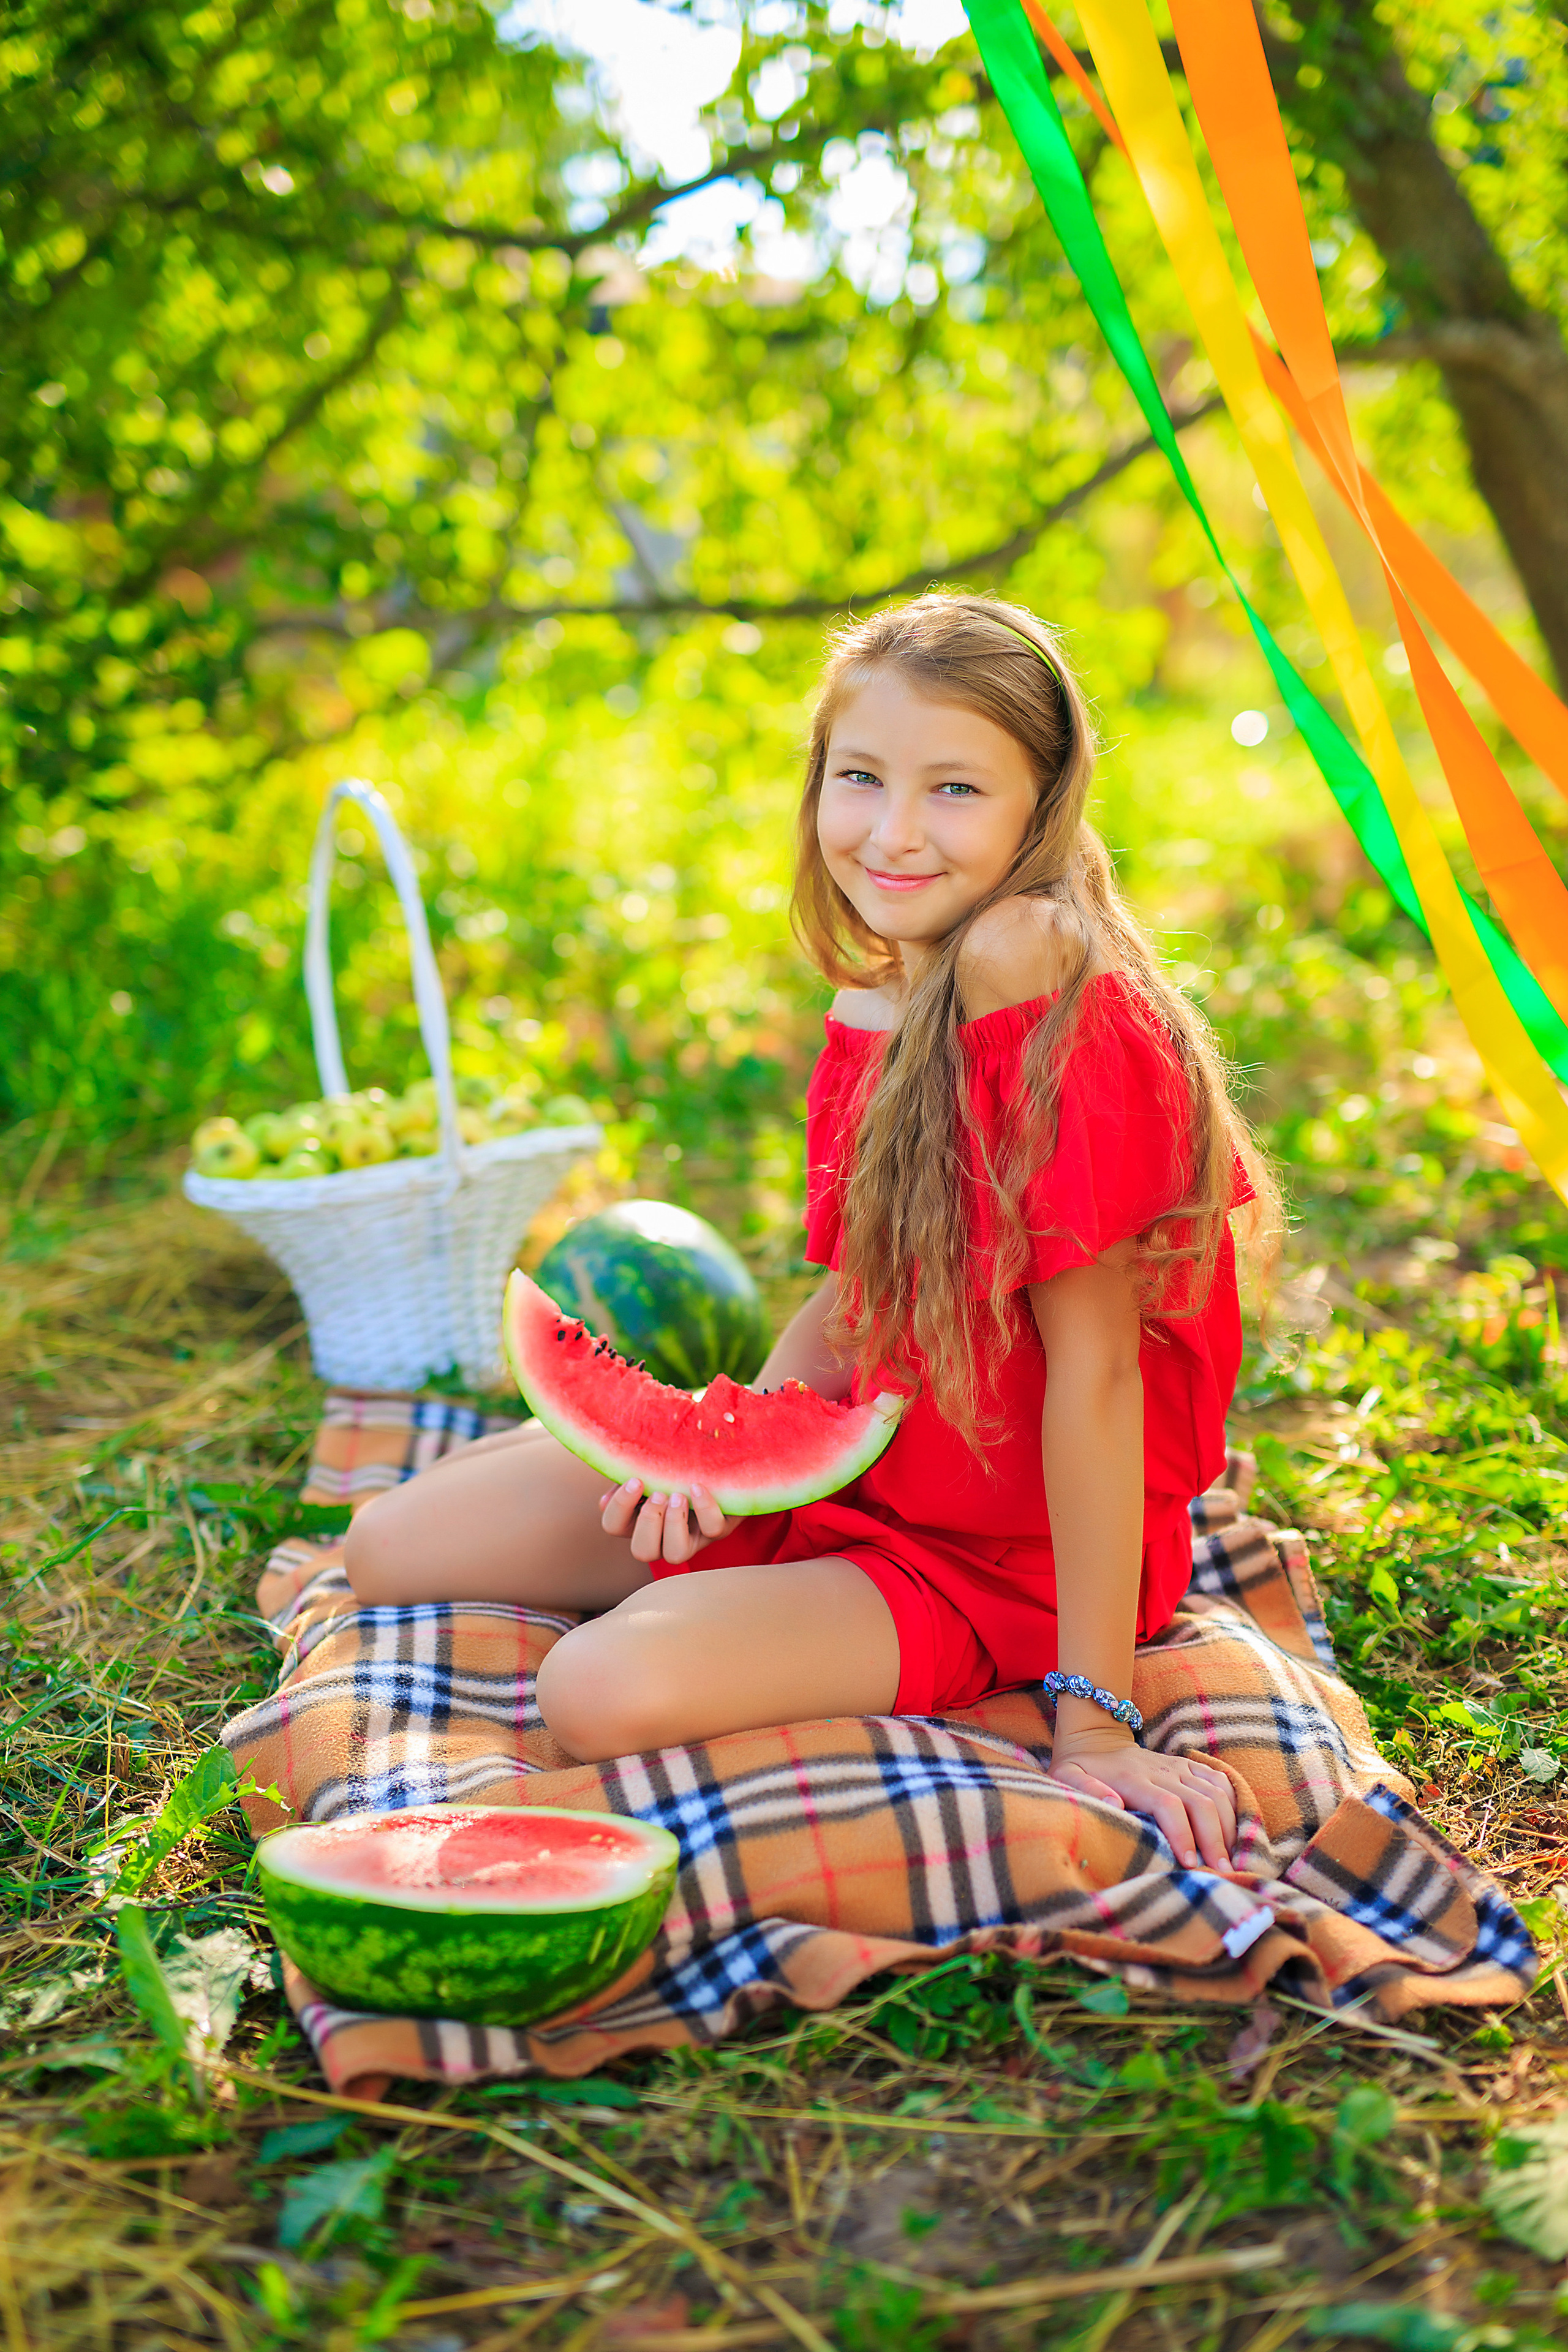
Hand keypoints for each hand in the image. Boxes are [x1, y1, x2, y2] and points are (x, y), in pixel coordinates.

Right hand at [599, 1478, 737, 1565]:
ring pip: (676, 1554)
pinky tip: (698, 1487)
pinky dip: (704, 1508)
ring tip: (678, 1496)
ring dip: (674, 1524)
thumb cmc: (676, 1465)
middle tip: (659, 1495)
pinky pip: (712, 1530)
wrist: (718, 1462)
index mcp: (639, 1518)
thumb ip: (631, 1474)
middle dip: (648, 1522)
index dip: (619, 1507)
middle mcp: (663, 1535)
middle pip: (642, 1551)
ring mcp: (692, 1537)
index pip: (613, 1526)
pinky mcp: (718, 1530)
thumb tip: (611, 1490)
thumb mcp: (651, 1467)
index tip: (636, 1481)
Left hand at [1048, 1723, 1238, 1872]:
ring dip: (1228, 1826)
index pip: (1167, 1805)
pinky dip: (1233, 1803)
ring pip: (1216, 1792)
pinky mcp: (1188, 1765)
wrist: (1096, 1738)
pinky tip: (1236, 1829)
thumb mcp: (1067, 1776)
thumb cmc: (1080, 1767)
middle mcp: (1161, 1770)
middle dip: (1214, 1839)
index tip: (1190, 1864)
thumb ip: (1087, 1789)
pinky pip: (1219, 1779)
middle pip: (1200, 1802)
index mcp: (1133, 1779)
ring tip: (1231, 1859)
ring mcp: (1177, 1766)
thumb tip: (1113, 1803)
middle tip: (1222, 1872)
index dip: (1182, 1834)